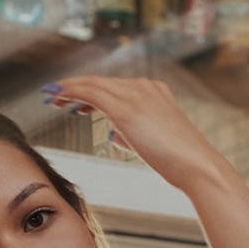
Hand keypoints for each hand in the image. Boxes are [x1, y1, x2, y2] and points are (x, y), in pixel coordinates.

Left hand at [42, 76, 220, 189]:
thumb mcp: (154, 144)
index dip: (92, 91)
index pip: (116, 87)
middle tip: (55, 97)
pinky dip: (71, 91)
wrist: (197, 165)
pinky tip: (57, 97)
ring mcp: (136, 94)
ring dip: (70, 89)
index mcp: (156, 92)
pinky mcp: (126, 107)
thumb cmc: (180, 163)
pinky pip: (91, 92)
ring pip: (94, 84)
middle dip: (76, 88)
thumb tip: (114, 133)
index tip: (76, 100)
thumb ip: (132, 135)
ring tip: (52, 98)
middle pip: (102, 82)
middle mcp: (145, 87)